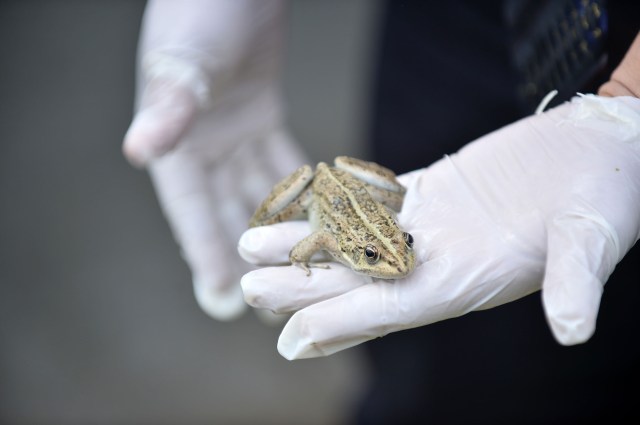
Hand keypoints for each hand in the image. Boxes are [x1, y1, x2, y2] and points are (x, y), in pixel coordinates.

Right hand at [123, 0, 305, 319]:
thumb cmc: (198, 14)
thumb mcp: (182, 63)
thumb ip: (167, 107)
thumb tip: (139, 149)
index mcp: (176, 144)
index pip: (190, 210)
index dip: (204, 253)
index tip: (219, 300)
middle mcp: (204, 146)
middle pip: (228, 212)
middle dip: (249, 256)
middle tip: (270, 300)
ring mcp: (235, 135)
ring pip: (261, 194)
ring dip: (281, 230)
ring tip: (302, 268)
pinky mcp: (264, 118)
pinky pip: (286, 163)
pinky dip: (302, 188)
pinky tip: (320, 215)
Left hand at [239, 94, 639, 358]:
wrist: (600, 151)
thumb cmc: (606, 197)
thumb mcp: (594, 238)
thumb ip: (577, 282)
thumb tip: (576, 329)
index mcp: (471, 278)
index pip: (396, 309)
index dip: (344, 325)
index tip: (291, 340)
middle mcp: (440, 258)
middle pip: (359, 279)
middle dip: (304, 287)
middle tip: (248, 290)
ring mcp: (429, 225)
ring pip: (354, 239)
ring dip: (304, 244)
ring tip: (251, 246)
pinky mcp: (429, 190)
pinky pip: (371, 201)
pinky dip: (332, 205)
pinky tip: (295, 206)